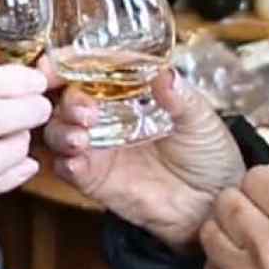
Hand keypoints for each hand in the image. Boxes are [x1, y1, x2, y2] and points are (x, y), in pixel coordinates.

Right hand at [41, 62, 243, 249]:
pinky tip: (78, 162)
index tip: (54, 64)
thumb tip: (164, 74)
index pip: (90, 69)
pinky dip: (66, 162)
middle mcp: (107, 115)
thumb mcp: (200, 118)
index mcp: (128, 91)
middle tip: (83, 109)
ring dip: (61, 129)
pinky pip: (68, 168)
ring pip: (59, 130)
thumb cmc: (209, 154)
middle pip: (66, 98)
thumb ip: (180, 97)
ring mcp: (99, 147)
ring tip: (80, 137)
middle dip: (66, 99)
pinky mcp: (96, 179)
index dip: (68, 63)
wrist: (213, 205)